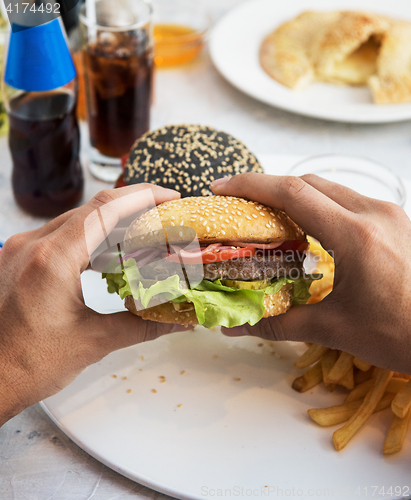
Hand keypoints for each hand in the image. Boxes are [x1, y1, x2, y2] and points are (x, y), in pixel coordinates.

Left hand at [0, 184, 180, 425]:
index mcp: (52, 259)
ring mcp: (19, 249)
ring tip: (141, 235)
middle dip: (131, 208)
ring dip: (110, 225)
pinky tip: (107, 255)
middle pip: (92, 210)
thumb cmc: (26, 365)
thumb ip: (141, 326)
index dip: (142, 196)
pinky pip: (59, 237)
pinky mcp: (16, 259)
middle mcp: (31, 245)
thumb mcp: (92, 342)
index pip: (104, 209)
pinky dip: (88, 240)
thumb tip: (176, 321)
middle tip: (163, 217)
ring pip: (75, 221)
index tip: (169, 196)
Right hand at [212, 173, 410, 374]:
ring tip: (270, 216)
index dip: (251, 185)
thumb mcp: (336, 329)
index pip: (293, 193)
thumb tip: (238, 326)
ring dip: (296, 196)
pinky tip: (310, 229)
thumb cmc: (402, 335)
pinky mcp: (397, 222)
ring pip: (331, 189)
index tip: (222, 188)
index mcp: (356, 235)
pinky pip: (349, 201)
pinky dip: (321, 207)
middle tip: (241, 204)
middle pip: (310, 182)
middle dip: (269, 188)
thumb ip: (281, 323)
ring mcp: (390, 214)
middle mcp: (375, 213)